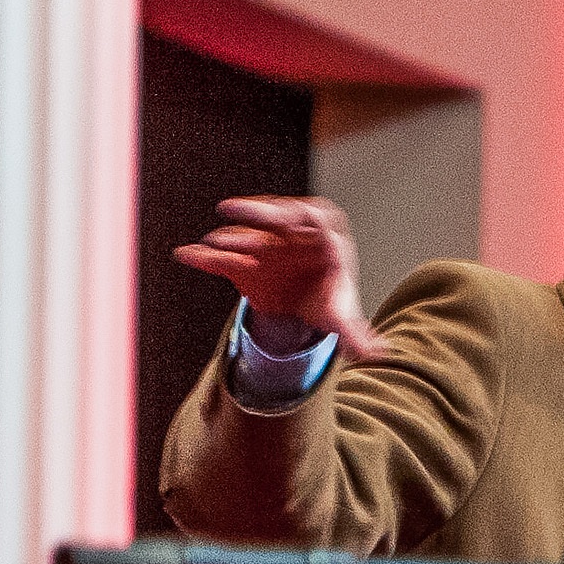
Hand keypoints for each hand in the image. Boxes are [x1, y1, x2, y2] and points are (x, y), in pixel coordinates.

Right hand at [172, 195, 385, 362]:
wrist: (301, 298)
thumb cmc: (327, 297)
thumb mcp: (340, 316)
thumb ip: (354, 334)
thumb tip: (378, 354)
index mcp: (322, 236)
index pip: (315, 217)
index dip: (302, 216)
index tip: (293, 214)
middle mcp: (290, 232)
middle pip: (274, 217)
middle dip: (255, 215)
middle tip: (232, 209)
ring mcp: (263, 243)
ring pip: (246, 236)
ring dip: (229, 239)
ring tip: (213, 243)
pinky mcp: (242, 258)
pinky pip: (222, 257)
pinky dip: (203, 257)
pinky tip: (185, 255)